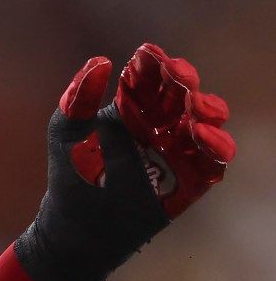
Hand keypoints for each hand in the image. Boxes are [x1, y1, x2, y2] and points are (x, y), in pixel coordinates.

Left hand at [68, 45, 233, 219]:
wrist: (74, 226)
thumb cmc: (70, 175)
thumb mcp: (66, 133)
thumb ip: (78, 99)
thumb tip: (100, 61)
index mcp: (133, 110)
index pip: (150, 80)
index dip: (152, 65)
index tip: (147, 54)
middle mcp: (161, 127)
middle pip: (183, 96)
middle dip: (182, 80)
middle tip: (173, 71)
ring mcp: (178, 154)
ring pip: (207, 123)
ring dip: (205, 110)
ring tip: (192, 106)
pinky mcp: (189, 183)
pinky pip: (212, 163)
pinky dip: (213, 147)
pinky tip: (198, 134)